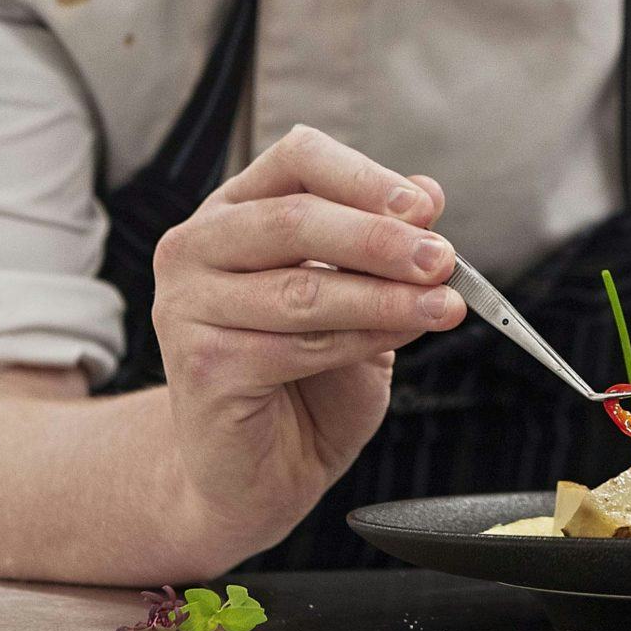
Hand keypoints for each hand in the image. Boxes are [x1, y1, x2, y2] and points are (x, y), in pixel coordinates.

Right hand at [151, 124, 465, 558]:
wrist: (260, 470)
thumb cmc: (307, 376)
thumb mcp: (360, 296)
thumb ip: (384, 245)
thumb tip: (428, 193)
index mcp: (237, 211)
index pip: (298, 160)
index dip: (364, 177)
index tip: (425, 208)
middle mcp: (198, 248)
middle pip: (296, 220)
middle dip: (380, 240)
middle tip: (442, 259)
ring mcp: (187, 307)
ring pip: (303, 289)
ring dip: (385, 298)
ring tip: (443, 306)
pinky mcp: (200, 366)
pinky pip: (297, 346)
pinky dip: (360, 341)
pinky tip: (395, 342)